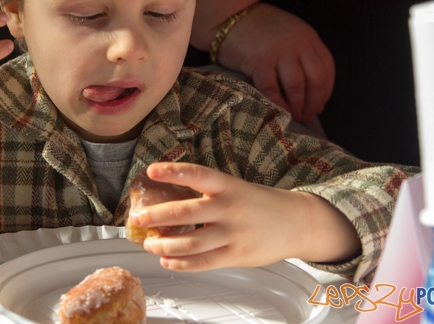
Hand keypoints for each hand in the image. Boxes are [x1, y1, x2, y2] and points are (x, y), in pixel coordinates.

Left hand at [128, 163, 358, 270]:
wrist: (296, 223)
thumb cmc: (259, 204)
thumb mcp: (235, 189)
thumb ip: (207, 195)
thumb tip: (169, 206)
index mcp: (228, 185)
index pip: (197, 175)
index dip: (173, 172)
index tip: (151, 170)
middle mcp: (229, 207)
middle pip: (185, 212)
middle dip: (156, 217)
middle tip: (137, 219)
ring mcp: (233, 233)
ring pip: (190, 242)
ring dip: (164, 245)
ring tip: (150, 244)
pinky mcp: (237, 255)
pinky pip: (203, 262)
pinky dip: (181, 263)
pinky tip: (168, 261)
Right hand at [217, 3, 334, 122]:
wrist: (228, 14)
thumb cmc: (257, 27)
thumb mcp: (288, 32)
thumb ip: (301, 52)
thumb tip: (310, 88)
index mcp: (307, 36)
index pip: (327, 68)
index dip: (326, 91)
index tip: (319, 106)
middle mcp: (298, 43)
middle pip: (316, 79)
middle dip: (314, 103)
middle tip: (307, 116)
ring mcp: (279, 51)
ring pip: (297, 87)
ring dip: (297, 106)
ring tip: (293, 116)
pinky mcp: (259, 60)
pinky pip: (272, 88)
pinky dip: (277, 103)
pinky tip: (277, 110)